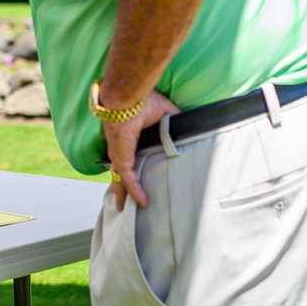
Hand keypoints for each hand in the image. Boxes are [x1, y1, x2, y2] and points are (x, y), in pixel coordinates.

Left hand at [104, 90, 179, 210]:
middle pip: (120, 171)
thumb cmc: (141, 100)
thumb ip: (173, 120)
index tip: (138, 176)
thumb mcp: (163, 112)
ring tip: (124, 208)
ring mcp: (120, 154)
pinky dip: (135, 191)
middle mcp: (122, 148)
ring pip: (120, 179)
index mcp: (130, 138)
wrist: (127, 97)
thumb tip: (186, 125)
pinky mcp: (121, 158)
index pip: (129, 156)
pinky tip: (143, 202)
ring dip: (124, 194)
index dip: (132, 167)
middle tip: (124, 200)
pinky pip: (128, 179)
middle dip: (121, 186)